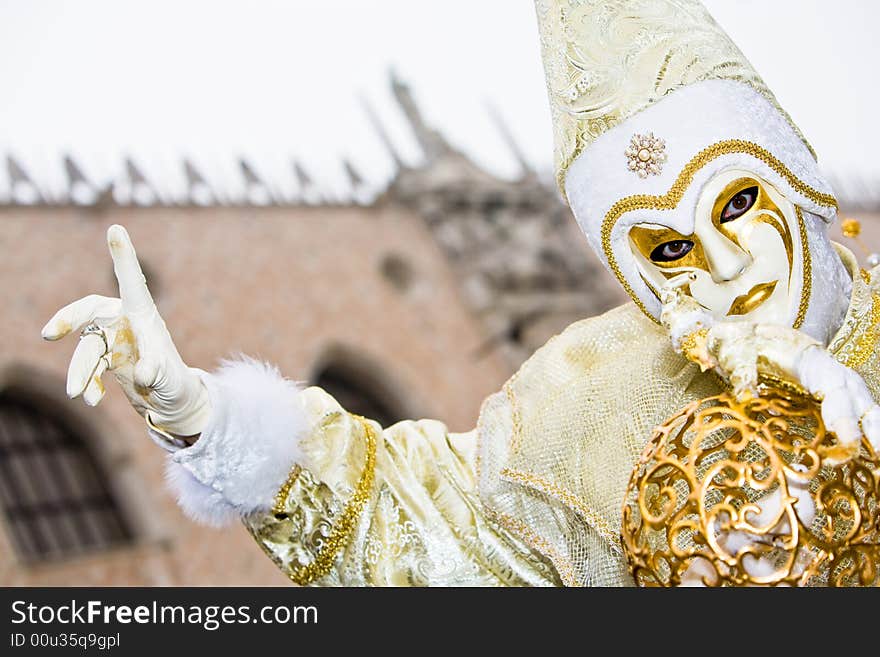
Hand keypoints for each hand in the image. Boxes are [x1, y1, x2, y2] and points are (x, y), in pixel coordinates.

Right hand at [41, 225, 210, 437]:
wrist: (174, 403)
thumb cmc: (177, 385)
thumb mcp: (169, 379)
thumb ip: (156, 372)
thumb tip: (142, 374)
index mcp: (145, 318)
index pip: (132, 283)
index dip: (123, 256)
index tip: (116, 228)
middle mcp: (127, 324)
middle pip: (91, 309)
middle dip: (68, 318)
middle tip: (49, 334)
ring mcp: (116, 341)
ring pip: (87, 347)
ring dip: (79, 370)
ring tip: (76, 394)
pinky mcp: (108, 358)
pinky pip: (88, 366)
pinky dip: (88, 383)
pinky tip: (94, 400)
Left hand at [659, 275, 879, 456]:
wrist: (740, 335)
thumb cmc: (740, 342)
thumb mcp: (736, 350)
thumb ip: (741, 371)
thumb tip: (745, 396)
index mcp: (809, 360)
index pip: (835, 387)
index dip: (843, 415)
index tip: (846, 440)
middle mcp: (827, 372)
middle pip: (859, 398)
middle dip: (872, 428)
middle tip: (878, 457)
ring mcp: (828, 384)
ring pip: (860, 406)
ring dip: (871, 432)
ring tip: (877, 463)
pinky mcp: (823, 396)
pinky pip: (848, 413)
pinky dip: (858, 432)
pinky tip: (860, 456)